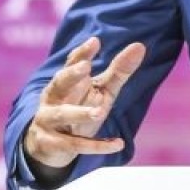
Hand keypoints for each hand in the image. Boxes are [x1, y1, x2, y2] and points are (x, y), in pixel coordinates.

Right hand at [24, 37, 146, 173]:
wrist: (50, 147)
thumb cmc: (79, 108)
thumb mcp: (101, 90)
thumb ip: (118, 71)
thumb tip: (140, 46)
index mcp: (65, 80)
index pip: (72, 62)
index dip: (82, 52)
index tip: (95, 41)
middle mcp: (53, 97)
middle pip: (59, 83)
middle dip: (71, 75)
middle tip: (86, 67)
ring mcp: (49, 120)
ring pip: (63, 115)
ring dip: (80, 113)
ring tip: (99, 112)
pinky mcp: (51, 143)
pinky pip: (74, 145)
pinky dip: (96, 146)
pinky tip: (118, 144)